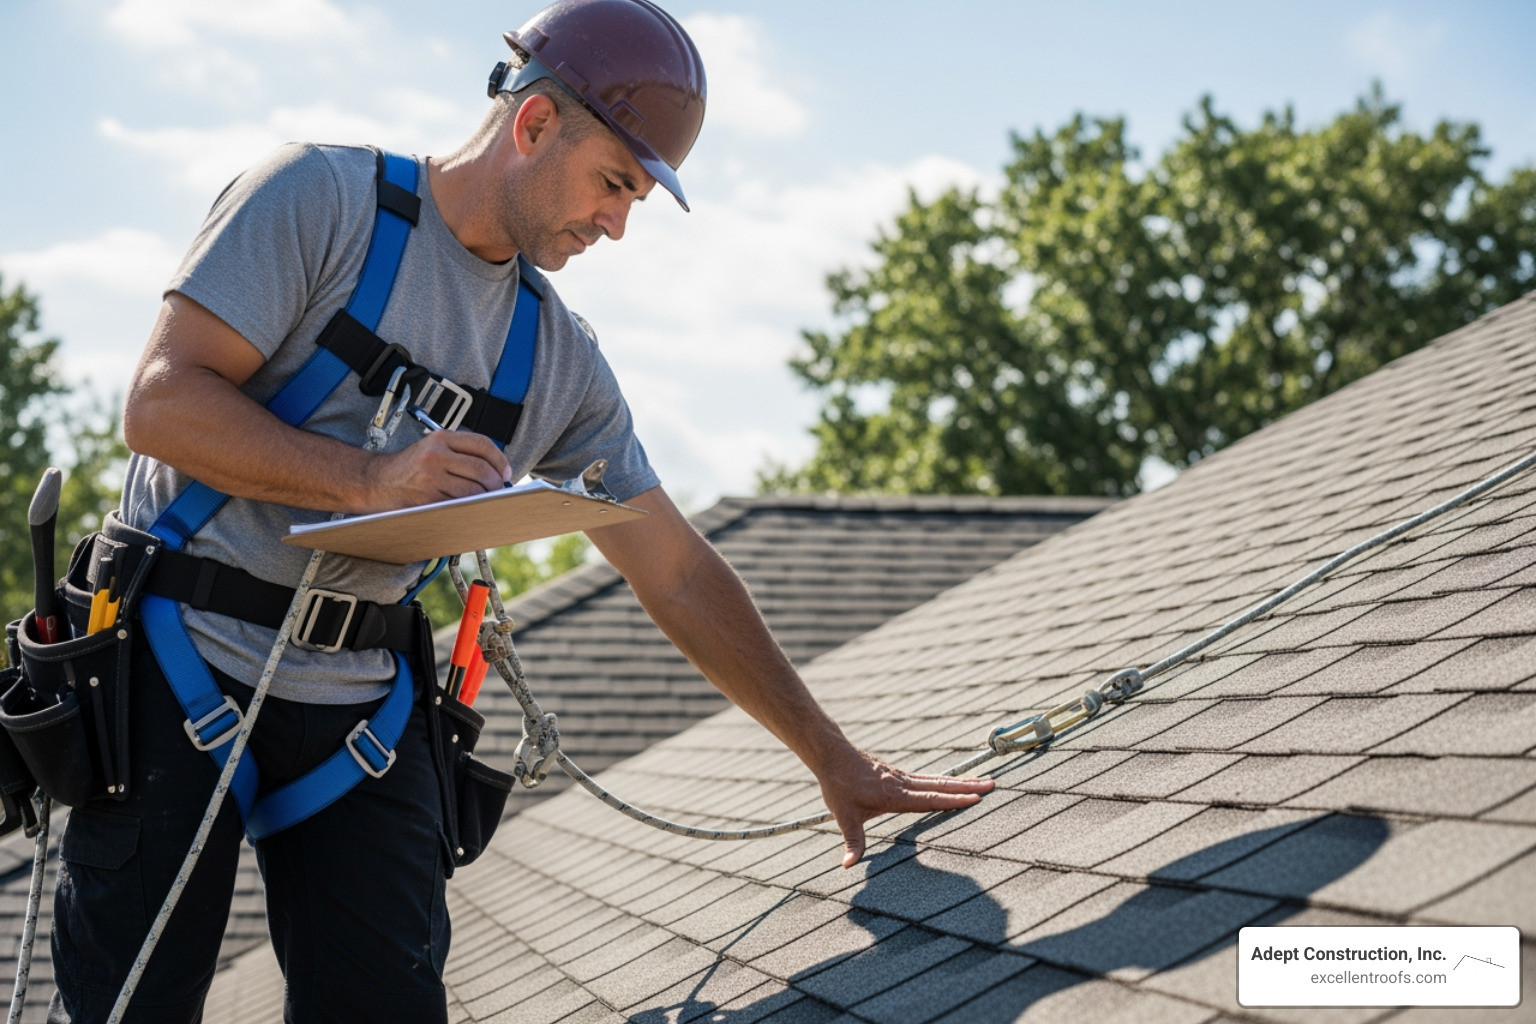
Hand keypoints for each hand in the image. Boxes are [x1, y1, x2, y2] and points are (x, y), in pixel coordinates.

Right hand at [363, 430, 511, 509]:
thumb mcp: (431, 448)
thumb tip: (496, 469)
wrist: (375, 481)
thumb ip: (459, 452)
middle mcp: (435, 454)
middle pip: (481, 468)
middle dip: (496, 482)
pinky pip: (458, 505)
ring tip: (485, 500)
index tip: (506, 471)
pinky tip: (469, 507)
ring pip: (473, 490)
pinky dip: (469, 508)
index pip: (482, 444)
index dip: (500, 459)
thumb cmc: (407, 468)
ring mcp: (431, 477)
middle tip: (499, 490)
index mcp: (440, 438)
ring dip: (485, 498)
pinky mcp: (427, 498)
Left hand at [816, 748, 994, 866]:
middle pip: (941, 785)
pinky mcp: (898, 774)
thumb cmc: (838, 786)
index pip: (930, 799)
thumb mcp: (843, 816)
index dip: (953, 800)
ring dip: (960, 781)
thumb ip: (852, 841)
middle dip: (968, 787)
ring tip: (983, 781)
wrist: (832, 755)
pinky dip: (944, 780)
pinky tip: (953, 783)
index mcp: (894, 795)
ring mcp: (902, 777)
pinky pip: (927, 778)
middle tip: (993, 785)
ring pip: (936, 779)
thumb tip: (848, 865)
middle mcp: (902, 783)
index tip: (976, 798)